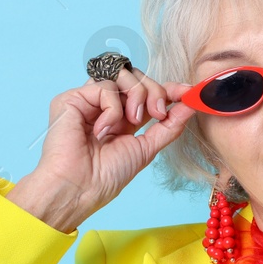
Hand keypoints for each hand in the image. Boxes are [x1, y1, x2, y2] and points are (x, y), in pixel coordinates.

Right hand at [7, 66, 196, 232]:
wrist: (80, 188)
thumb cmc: (106, 176)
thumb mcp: (146, 148)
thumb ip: (168, 126)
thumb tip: (191, 104)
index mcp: (122, 118)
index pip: (147, 93)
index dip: (168, 89)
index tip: (188, 91)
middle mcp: (105, 106)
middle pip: (137, 78)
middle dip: (154, 91)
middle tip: (157, 114)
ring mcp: (88, 101)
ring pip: (123, 74)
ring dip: (136, 96)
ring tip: (130, 122)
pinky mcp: (71, 99)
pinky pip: (104, 87)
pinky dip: (112, 108)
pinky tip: (102, 131)